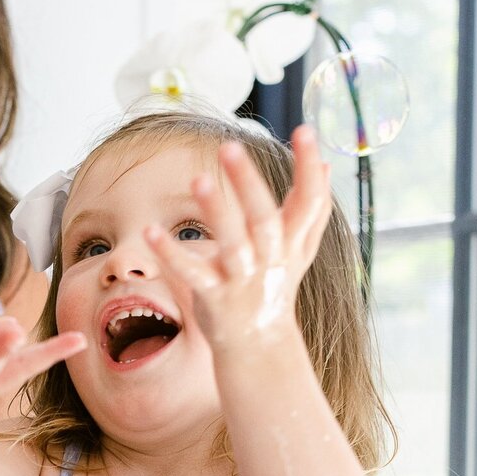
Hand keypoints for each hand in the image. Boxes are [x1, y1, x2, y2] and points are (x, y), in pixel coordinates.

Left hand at [145, 125, 331, 348]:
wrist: (258, 346)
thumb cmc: (274, 288)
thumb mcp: (299, 250)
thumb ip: (312, 208)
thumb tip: (327, 162)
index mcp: (291, 244)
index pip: (309, 203)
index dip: (309, 169)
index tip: (306, 129)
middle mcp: (269, 260)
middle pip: (264, 220)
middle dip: (249, 184)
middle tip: (231, 146)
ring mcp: (241, 280)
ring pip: (231, 245)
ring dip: (216, 214)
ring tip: (199, 180)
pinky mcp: (212, 297)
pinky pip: (191, 274)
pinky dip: (171, 254)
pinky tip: (150, 232)